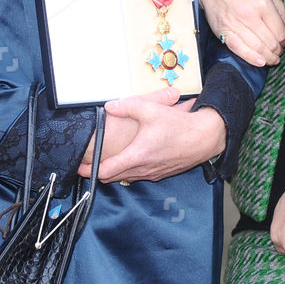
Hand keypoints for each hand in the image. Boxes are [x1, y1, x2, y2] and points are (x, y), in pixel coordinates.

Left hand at [78, 86, 226, 183]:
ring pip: (126, 177)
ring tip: (104, 162)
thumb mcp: (152, 110)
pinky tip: (129, 160)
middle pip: (113, 177)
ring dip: (114, 171)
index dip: (90, 170)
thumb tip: (109, 106)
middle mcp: (143, 169)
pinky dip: (129, 170)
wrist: (205, 138)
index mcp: (137, 155)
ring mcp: (153, 174)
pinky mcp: (161, 173)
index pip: (106, 170)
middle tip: (86, 165)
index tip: (79, 168)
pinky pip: (139, 175)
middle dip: (98, 172)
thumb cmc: (180, 125)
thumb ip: (128, 106)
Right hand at [196, 0, 284, 65]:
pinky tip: (261, 62)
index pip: (281, 32)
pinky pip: (240, 50)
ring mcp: (235, 24)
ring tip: (273, 59)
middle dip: (278, 50)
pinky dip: (252, 59)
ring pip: (258, 49)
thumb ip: (278, 7)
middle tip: (279, 51)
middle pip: (271, 43)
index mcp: (262, 3)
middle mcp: (249, 15)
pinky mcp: (223, 31)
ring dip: (269, 58)